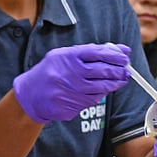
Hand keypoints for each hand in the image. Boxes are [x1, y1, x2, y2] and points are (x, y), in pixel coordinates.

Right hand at [13, 43, 130, 122]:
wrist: (30, 95)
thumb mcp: (65, 56)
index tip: (124, 57)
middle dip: (118, 70)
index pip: (97, 52)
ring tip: (122, 79)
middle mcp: (69, 74)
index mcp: (67, 57)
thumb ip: (90, 52)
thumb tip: (120, 50)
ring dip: (115, 83)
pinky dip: (102, 94)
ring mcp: (70, 91)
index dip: (114, 54)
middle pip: (102, 70)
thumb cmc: (51, 72)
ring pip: (101, 88)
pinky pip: (93, 100)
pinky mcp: (70, 106)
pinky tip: (106, 89)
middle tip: (126, 70)